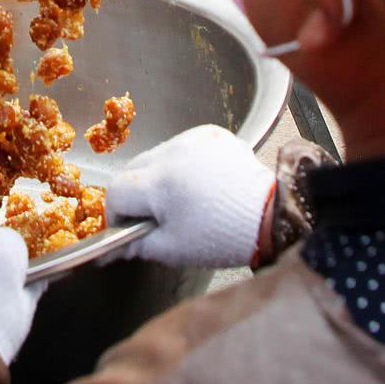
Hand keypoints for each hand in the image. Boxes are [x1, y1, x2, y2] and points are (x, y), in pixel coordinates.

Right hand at [105, 125, 276, 270]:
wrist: (270, 217)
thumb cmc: (220, 237)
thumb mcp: (173, 249)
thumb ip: (136, 244)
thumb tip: (114, 246)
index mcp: (158, 183)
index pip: (116, 190)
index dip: (116, 213)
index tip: (128, 227)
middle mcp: (171, 152)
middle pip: (133, 169)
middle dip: (136, 194)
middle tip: (154, 217)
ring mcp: (192, 139)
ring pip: (156, 156)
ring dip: (158, 176)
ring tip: (181, 199)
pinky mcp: (212, 134)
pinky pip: (182, 146)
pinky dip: (183, 163)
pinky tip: (199, 182)